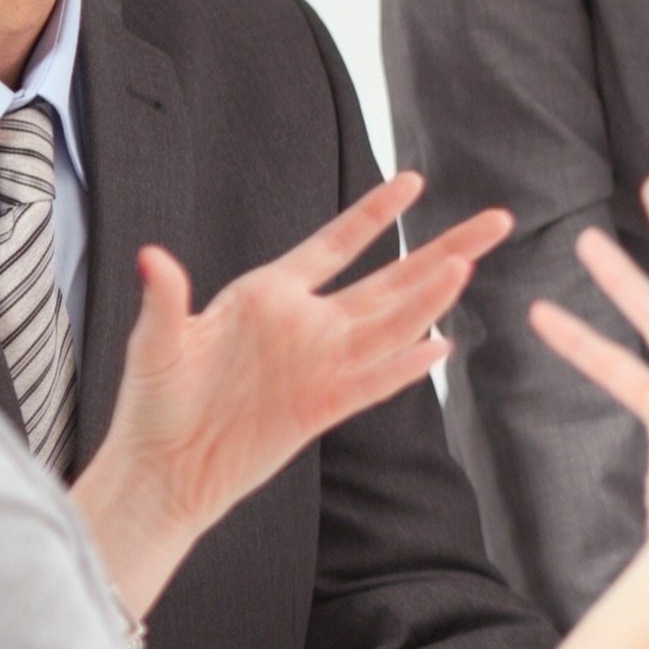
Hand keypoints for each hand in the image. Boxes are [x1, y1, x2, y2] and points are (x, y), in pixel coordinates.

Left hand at [73, 171, 513, 615]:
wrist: (163, 468)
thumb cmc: (155, 401)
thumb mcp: (158, 342)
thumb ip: (166, 299)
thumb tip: (152, 258)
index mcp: (270, 294)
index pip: (338, 243)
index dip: (376, 213)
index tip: (414, 180)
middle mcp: (308, 325)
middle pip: (390, 277)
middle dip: (445, 248)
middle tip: (497, 221)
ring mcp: (321, 366)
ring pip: (392, 324)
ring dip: (429, 298)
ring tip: (468, 266)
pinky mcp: (323, 408)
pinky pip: (374, 383)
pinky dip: (405, 367)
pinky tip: (441, 347)